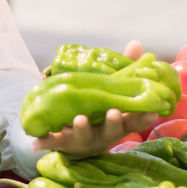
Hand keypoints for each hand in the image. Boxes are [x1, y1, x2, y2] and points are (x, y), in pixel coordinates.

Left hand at [30, 39, 152, 158]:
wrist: (74, 142)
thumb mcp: (112, 92)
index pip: (134, 121)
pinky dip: (44, 142)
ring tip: (78, 119)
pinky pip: (52, 142)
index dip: (143, 117)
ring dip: (81, 128)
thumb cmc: (99, 112)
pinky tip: (34, 142)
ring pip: (83, 136)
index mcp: (118, 122)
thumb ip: (124, 69)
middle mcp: (103, 134)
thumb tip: (136, 43)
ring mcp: (82, 140)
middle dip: (112, 123)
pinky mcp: (61, 143)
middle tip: (113, 113)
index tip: (152, 111)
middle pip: (111, 131)